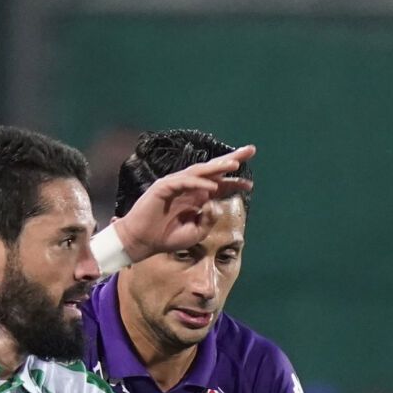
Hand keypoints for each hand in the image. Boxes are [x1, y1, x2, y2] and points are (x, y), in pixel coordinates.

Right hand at [110, 145, 255, 260]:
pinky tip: (212, 188)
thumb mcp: (195, 233)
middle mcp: (189, 187)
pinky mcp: (164, 187)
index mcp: (196, 197)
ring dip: (218, 167)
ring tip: (235, 165)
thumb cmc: (166, 238)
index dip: (234, 183)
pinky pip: (185, 182)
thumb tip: (215, 204)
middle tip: (250, 150)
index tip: (250, 185)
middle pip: (213, 170)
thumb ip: (208, 221)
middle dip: (232, 159)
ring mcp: (176, 184)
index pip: (219, 184)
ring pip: (200, 171)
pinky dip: (198, 183)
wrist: (141, 242)